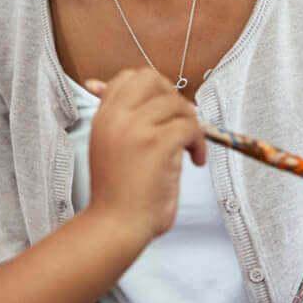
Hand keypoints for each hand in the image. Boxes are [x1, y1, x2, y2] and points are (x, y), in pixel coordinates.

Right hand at [83, 69, 205, 243]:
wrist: (115, 225)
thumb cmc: (117, 194)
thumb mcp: (109, 147)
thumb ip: (122, 121)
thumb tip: (118, 93)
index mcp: (103, 117)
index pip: (129, 77)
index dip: (154, 90)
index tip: (164, 115)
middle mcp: (116, 116)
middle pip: (153, 79)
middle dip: (174, 99)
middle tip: (180, 126)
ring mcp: (135, 128)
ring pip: (177, 104)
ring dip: (191, 125)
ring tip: (189, 149)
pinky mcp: (156, 144)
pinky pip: (190, 127)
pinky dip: (199, 144)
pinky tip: (195, 161)